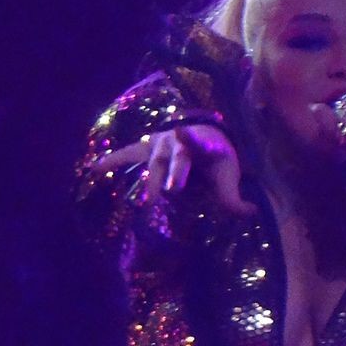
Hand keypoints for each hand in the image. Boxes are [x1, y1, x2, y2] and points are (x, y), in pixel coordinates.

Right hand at [104, 123, 254, 215]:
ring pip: (152, 162)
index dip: (188, 138)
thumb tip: (251, 213)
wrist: (204, 135)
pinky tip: (94, 169)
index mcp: (200, 142)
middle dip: (169, 174)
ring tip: (145, 202)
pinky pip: (128, 155)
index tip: (182, 132)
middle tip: (169, 193)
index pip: (194, 141)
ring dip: (148, 180)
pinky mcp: (147, 150)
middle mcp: (177, 140)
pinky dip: (112, 161)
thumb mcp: (229, 173)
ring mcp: (160, 144)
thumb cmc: (217, 158)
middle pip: (172, 158)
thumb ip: (235, 196)